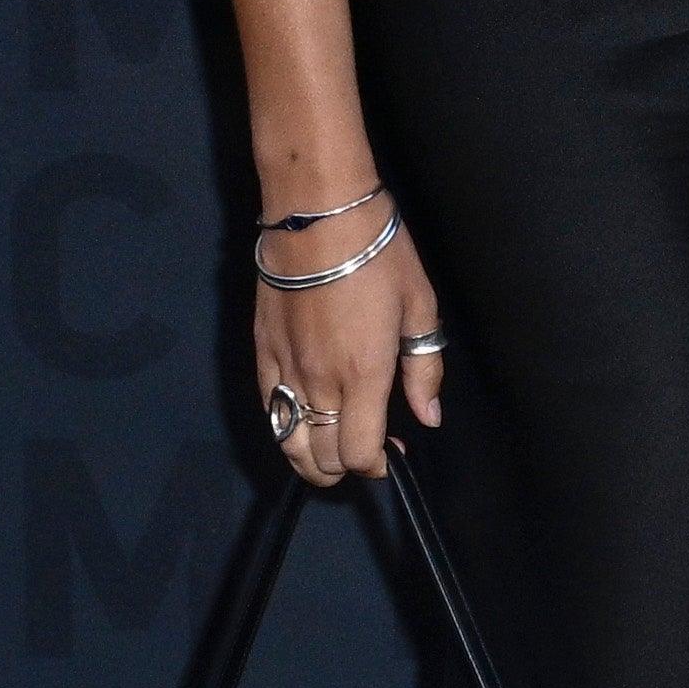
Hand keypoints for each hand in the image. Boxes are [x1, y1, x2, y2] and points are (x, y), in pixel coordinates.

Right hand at [247, 212, 442, 489]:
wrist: (316, 220)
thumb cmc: (378, 257)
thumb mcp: (420, 309)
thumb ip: (423, 370)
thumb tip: (428, 417)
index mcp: (363, 375)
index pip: (358, 452)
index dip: (376, 465)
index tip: (393, 453)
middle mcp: (318, 383)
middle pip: (321, 457)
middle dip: (346, 467)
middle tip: (367, 449)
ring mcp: (283, 370)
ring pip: (287, 442)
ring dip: (310, 458)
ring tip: (332, 449)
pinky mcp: (261, 353)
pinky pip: (267, 409)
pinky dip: (285, 427)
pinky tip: (304, 420)